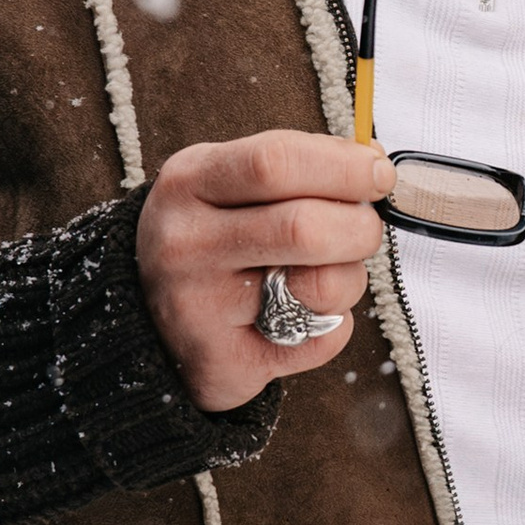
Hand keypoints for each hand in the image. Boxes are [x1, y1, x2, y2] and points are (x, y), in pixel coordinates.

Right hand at [137, 132, 391, 412]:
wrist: (145, 316)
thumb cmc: (212, 237)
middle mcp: (186, 244)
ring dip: (351, 279)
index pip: (275, 162)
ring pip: (322, 287)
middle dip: (361, 227)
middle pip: (305, 228)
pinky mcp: (224, 362)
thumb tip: (374, 162)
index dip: (344, 166)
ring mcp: (199, 308)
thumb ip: (296, 169)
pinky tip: (298, 319)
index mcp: (189, 183)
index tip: (379, 173)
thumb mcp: (228, 183)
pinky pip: (323, 340)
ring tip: (325, 277)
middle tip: (365, 229)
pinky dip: (332, 327)